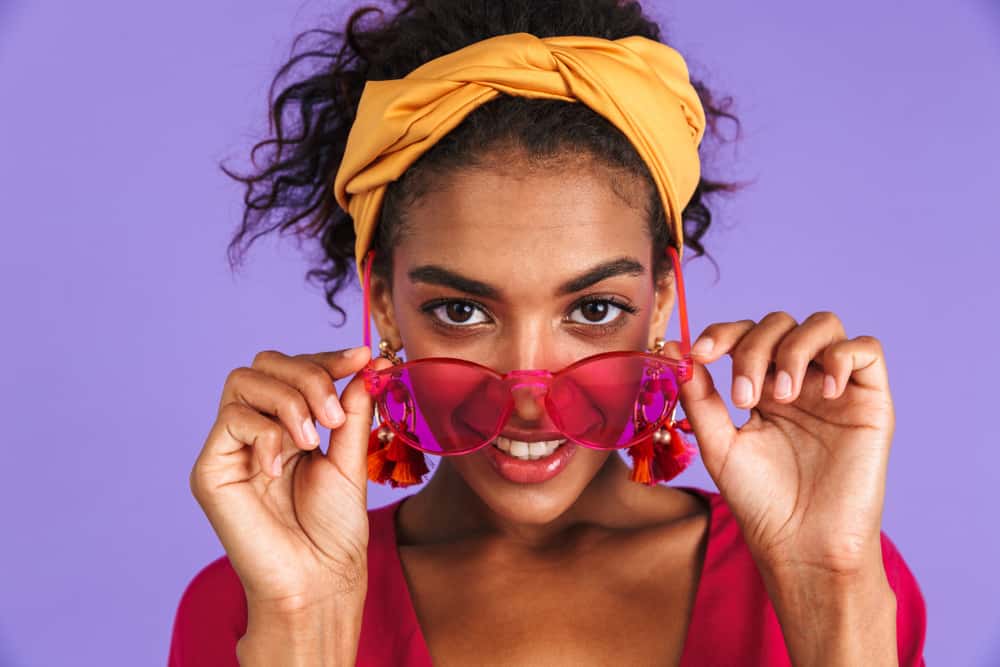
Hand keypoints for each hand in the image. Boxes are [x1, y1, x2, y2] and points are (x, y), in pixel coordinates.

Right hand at [189, 345, 392, 612]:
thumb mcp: (351, 458)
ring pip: (244, 381)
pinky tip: (281, 469)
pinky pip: (231, 420)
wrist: (319, 580)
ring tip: (312, 441)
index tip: (363, 358)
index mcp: (288, 425)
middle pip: (265, 364)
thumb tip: (369, 363)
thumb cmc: (334, 530)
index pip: (294, 368)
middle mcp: (255, 431)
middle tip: (334, 416)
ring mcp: (230, 449)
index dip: (325, 357)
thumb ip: (354, 411)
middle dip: (308, 375)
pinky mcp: (210, 471)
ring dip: (289, 401)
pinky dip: (266, 434)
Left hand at [672, 311, 894, 580]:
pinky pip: (867, 350)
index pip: (744, 334)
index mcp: (760, 386)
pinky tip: (824, 392)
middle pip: (779, 324)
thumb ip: (698, 394)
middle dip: (754, 349)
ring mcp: (834, 387)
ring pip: (824, 324)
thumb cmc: (760, 501)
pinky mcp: (871, 401)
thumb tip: (673, 346)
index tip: (700, 354)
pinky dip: (842, 357)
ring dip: (794, 349)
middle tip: (744, 397)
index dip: (722, 332)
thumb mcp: (718, 443)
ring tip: (780, 396)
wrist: (802, 544)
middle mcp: (798, 380)